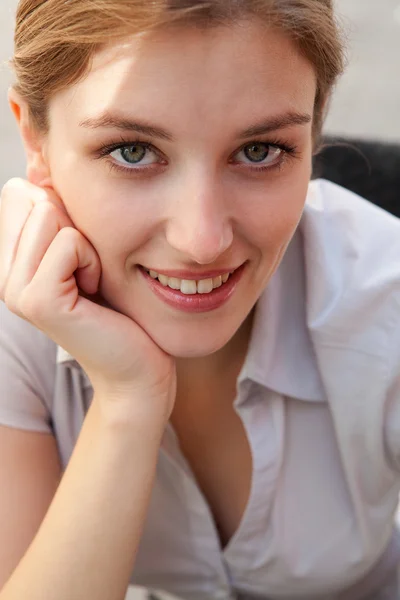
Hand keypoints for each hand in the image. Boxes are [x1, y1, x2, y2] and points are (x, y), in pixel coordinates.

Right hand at [0, 178, 175, 421]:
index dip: (60, 210)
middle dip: (71, 223)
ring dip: (86, 242)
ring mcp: (14, 290)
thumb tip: (43, 163)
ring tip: (91, 281)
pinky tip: (95, 290)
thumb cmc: (117, 307)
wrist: (135, 366)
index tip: (78, 255)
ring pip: (47, 213)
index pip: (18, 191)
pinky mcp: (39, 302)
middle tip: (86, 270)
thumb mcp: (85, 251)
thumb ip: (59, 212)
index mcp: (8, 261)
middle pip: (28, 195)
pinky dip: (93, 259)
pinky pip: (68, 241)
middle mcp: (2, 275)